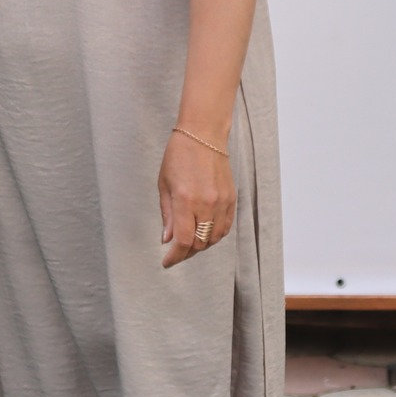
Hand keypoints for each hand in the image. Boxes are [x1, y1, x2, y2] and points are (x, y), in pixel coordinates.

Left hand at [157, 129, 234, 267]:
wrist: (203, 134)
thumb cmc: (179, 156)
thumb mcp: (164, 184)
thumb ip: (167, 215)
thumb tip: (167, 240)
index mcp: (185, 200)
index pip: (183, 241)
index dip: (175, 256)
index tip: (167, 262)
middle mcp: (206, 204)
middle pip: (199, 243)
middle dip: (186, 252)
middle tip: (176, 252)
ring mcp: (221, 202)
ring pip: (214, 238)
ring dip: (201, 246)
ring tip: (189, 243)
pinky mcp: (231, 199)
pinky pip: (225, 227)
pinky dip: (214, 235)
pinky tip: (205, 233)